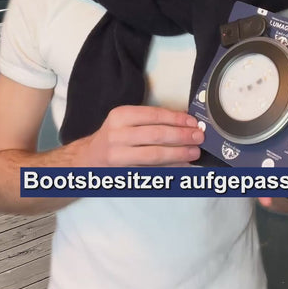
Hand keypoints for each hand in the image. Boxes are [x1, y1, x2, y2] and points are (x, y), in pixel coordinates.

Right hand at [81, 105, 203, 166]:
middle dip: (181, 136)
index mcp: (121, 115)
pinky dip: (170, 169)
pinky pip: (152, 171)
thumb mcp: (125, 121)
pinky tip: (183, 167)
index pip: (153, 115)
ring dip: (178, 154)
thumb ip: (150, 120)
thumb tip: (184, 121)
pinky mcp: (123, 173)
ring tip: (195, 152)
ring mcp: (119, 156)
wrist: (88, 159)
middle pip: (156, 135)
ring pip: (154, 155)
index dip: (176, 118)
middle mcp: (117, 134)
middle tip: (199, 137)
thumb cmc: (113, 136)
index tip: (192, 121)